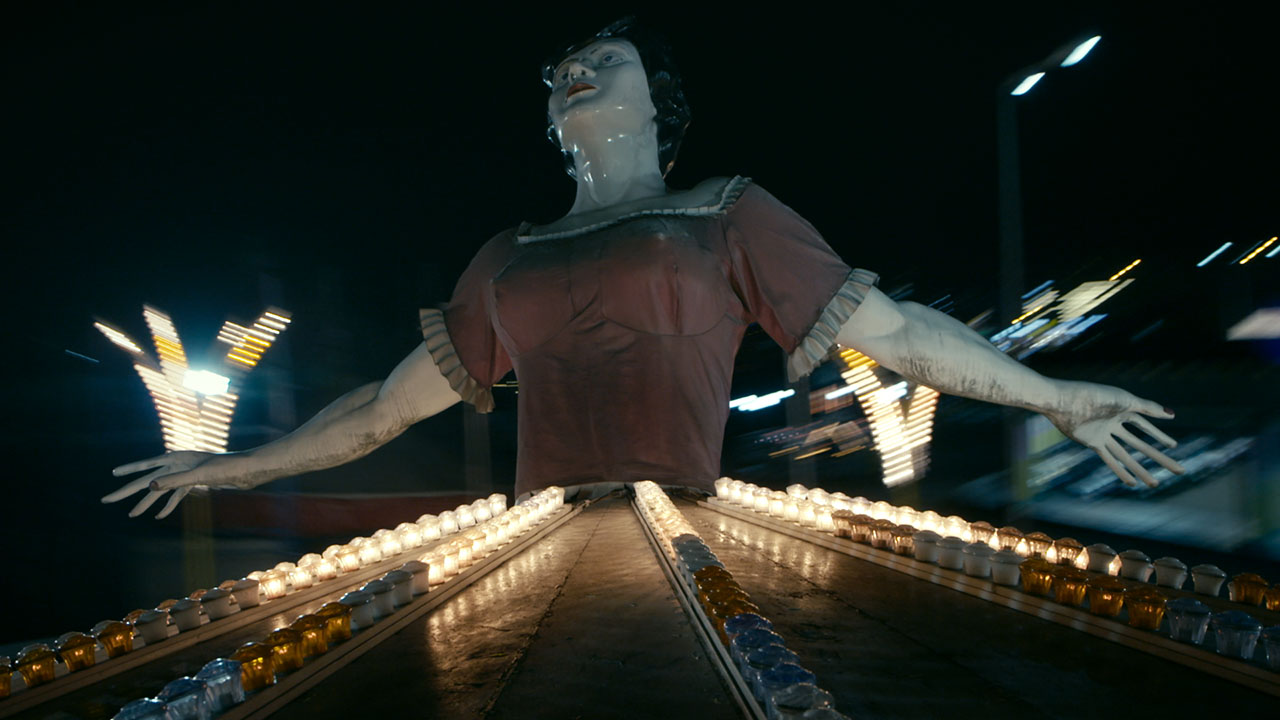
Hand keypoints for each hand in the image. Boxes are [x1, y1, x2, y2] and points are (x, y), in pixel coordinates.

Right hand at [103, 451, 223, 518]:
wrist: (247, 471)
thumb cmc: (226, 468)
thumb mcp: (199, 474)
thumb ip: (174, 481)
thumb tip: (150, 486)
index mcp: (175, 459)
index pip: (146, 465)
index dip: (129, 470)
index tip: (113, 474)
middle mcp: (177, 466)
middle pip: (148, 481)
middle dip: (128, 491)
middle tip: (107, 500)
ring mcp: (186, 475)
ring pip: (160, 491)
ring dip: (146, 503)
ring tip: (131, 514)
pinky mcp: (195, 484)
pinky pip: (176, 496)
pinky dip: (168, 506)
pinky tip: (159, 516)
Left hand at [1042, 381, 1184, 487]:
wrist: (1063, 400)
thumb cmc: (1093, 395)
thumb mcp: (1124, 400)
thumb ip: (1147, 408)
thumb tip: (1172, 415)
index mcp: (1122, 410)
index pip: (1145, 426)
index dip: (1159, 436)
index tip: (1174, 447)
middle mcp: (1114, 424)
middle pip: (1140, 445)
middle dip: (1157, 458)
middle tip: (1176, 470)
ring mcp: (1103, 434)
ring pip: (1126, 456)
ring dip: (1141, 470)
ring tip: (1155, 484)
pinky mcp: (1091, 443)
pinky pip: (1109, 460)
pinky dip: (1120, 471)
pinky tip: (1132, 483)